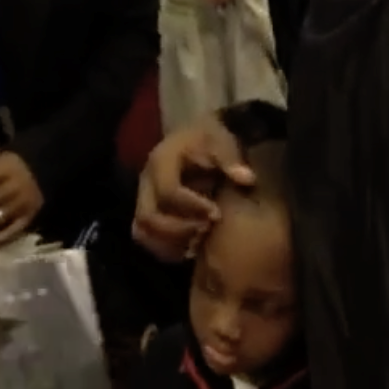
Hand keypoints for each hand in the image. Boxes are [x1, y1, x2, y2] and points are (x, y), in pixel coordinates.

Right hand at [132, 117, 253, 261]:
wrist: (198, 139)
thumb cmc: (210, 140)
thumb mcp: (222, 141)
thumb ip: (231, 159)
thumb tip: (247, 179)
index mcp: (161, 161)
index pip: (169, 191)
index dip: (192, 206)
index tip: (217, 214)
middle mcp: (146, 182)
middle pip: (148, 217)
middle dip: (178, 230)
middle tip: (207, 230)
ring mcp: (142, 199)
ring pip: (142, 232)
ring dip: (170, 243)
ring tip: (199, 242)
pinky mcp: (147, 212)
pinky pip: (146, 239)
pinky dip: (167, 249)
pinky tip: (192, 248)